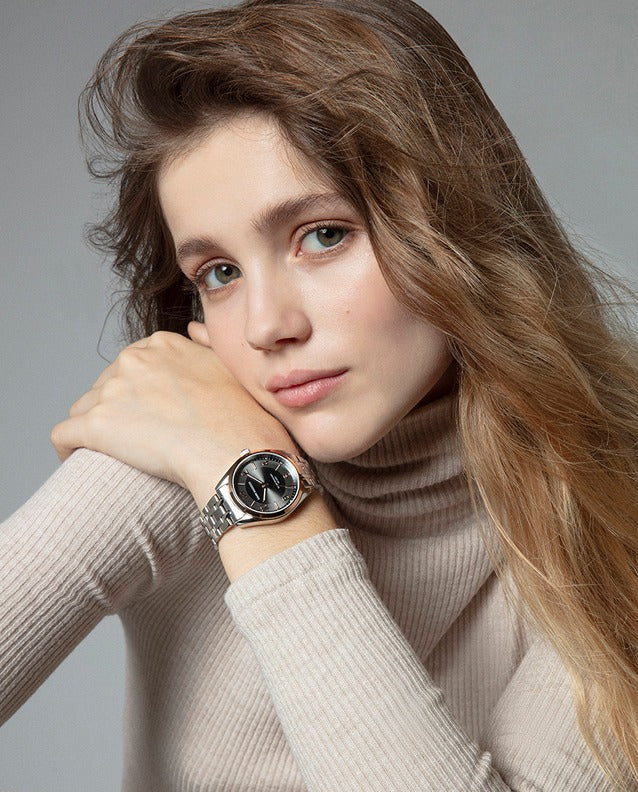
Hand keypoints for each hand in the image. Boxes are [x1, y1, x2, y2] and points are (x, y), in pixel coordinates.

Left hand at [51, 327, 294, 501]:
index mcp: (162, 344)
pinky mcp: (97, 425)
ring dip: (95, 427)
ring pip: (85, 407)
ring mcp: (113, 391)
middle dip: (116, 408)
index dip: (138, 392)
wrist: (236, 451)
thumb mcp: (230, 366)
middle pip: (107, 384)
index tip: (149, 413)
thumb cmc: (243, 417)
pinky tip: (77, 459)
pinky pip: (63, 435)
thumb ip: (206, 343)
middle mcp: (134, 359)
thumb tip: (193, 327)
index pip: (133, 365)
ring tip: (111, 452)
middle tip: (137, 438)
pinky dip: (67, 448)